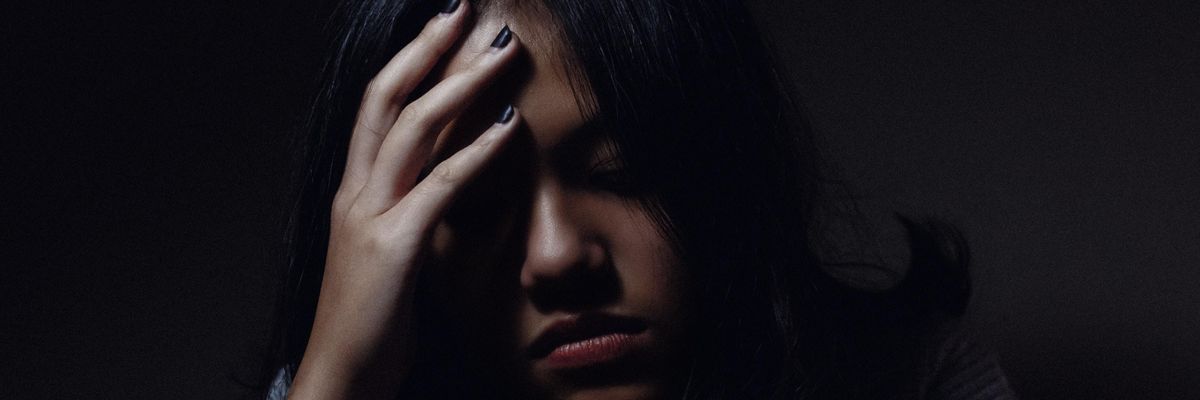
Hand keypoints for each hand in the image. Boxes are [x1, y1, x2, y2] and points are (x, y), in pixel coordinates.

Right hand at [288, 3, 520, 398]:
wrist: (342, 376)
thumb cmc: (371, 321)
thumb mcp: (390, 253)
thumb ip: (411, 210)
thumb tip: (451, 180)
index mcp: (354, 191)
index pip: (379, 107)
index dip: (410, 61)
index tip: (444, 25)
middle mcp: (355, 193)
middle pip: (387, 99)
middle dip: (427, 48)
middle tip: (465, 8)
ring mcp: (369, 218)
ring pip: (410, 130)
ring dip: (458, 85)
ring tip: (499, 54)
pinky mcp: (393, 248)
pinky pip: (438, 187)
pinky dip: (476, 152)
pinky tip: (508, 127)